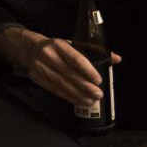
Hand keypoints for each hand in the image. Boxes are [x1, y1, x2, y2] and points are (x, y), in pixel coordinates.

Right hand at [0, 27, 120, 106]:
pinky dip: (68, 97)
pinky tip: (79, 101)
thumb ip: (95, 51)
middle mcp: (48, 55)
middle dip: (85, 86)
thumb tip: (117, 59)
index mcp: (59, 44)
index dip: (87, 70)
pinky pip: (55, 90)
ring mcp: (40, 67)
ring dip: (78, 95)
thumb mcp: (73, 44)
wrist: (30, 49)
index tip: (99, 80)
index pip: (75, 58)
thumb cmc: (57, 47)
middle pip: (69, 73)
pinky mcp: (36, 78)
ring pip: (62, 84)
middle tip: (98, 94)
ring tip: (91, 101)